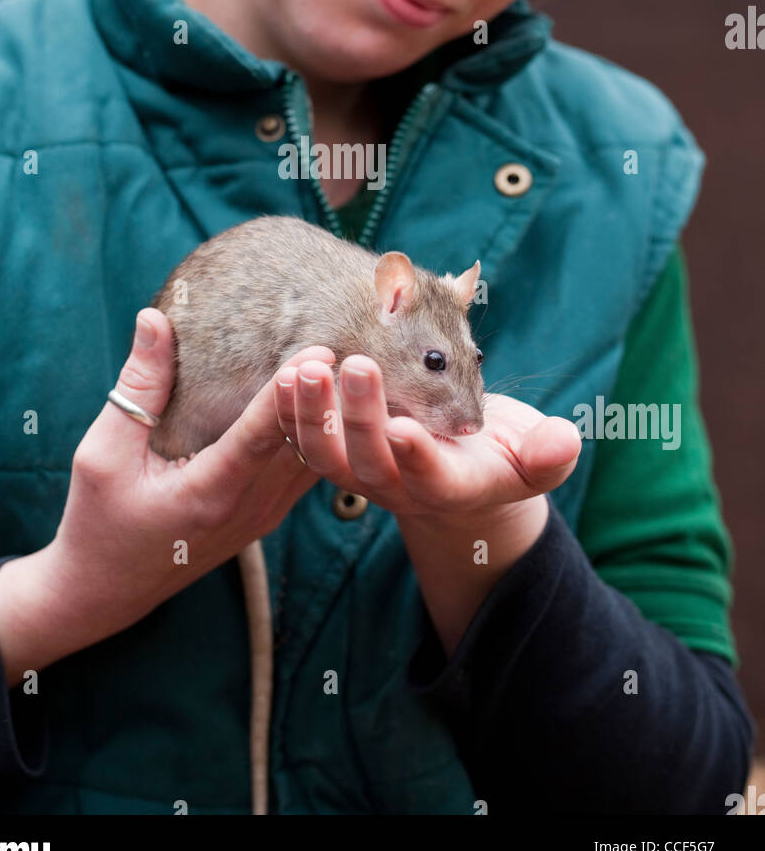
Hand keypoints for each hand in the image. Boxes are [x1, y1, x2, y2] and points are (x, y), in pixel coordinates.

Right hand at [0, 310, 331, 685]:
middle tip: (346, 341)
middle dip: (323, 395)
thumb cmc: (98, 520)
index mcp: (208, 493)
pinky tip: (332, 399)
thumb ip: (138, 388)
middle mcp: (248, 507)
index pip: (261, 437)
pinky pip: (305, 470)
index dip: (288, 393)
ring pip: (313, 459)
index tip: (316, 352)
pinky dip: (319, 434)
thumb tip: (154, 320)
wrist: (106, 591)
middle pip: (300, 445)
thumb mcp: (103, 453)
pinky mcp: (268, 514)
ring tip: (350, 363)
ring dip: (328, 415)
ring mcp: (264, 515)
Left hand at [274, 354, 581, 518]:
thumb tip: (564, 442)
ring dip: (311, 412)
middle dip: (360, 415)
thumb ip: (548, 454)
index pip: (431, 479)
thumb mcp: (535, 458)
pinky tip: (286, 366)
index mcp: (451, 486)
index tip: (407, 429)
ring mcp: (360, 470)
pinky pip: (301, 438)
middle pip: (370, 461)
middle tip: (355, 364)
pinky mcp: (333, 452)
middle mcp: (398, 484)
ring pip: (324, 454)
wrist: (460, 468)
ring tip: (305, 364)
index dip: (418, 458)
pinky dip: (290, 408)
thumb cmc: (502, 456)